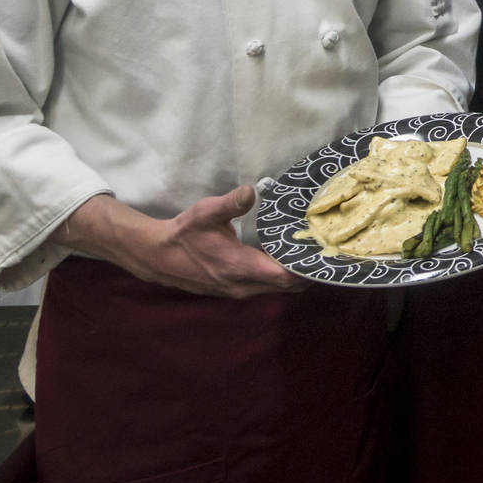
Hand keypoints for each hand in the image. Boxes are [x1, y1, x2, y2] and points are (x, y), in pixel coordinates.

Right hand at [58, 187, 300, 297]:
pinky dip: (280, 278)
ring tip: (311, 255)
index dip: (306, 267)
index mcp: (238, 267)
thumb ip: (231, 203)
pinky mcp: (233, 291)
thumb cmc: (183, 233)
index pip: (283, 276)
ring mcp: (237, 291)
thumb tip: (252, 191)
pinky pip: (265, 288)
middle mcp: (241, 285)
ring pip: (277, 289)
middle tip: (326, 251)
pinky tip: (287, 261)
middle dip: (307, 271)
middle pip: (287, 286)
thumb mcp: (205, 213)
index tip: (324, 253)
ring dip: (294, 275)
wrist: (156, 256)